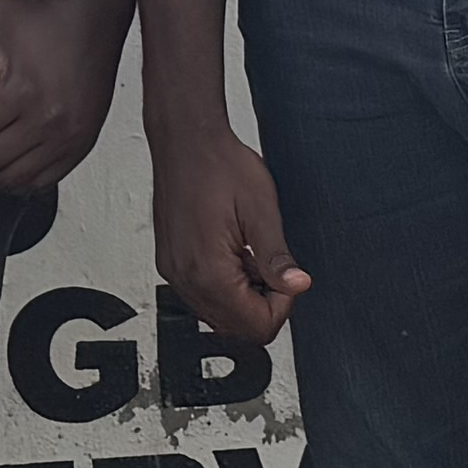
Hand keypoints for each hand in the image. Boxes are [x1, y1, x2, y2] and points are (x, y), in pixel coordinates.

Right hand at [148, 116, 313, 349]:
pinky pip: (201, 295)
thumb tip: (297, 286)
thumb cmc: (220, 164)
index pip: (254, 326)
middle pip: (234, 328)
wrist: (184, 139)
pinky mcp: (170, 262)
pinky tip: (234, 253)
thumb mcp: (262, 210)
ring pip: (217, 315)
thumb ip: (278, 257)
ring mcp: (173, 271)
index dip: (281, 306)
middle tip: (273, 268)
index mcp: (208, 270)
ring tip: (251, 255)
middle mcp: (184, 278)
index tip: (288, 277)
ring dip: (243, 296)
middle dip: (262, 305)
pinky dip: (224, 286)